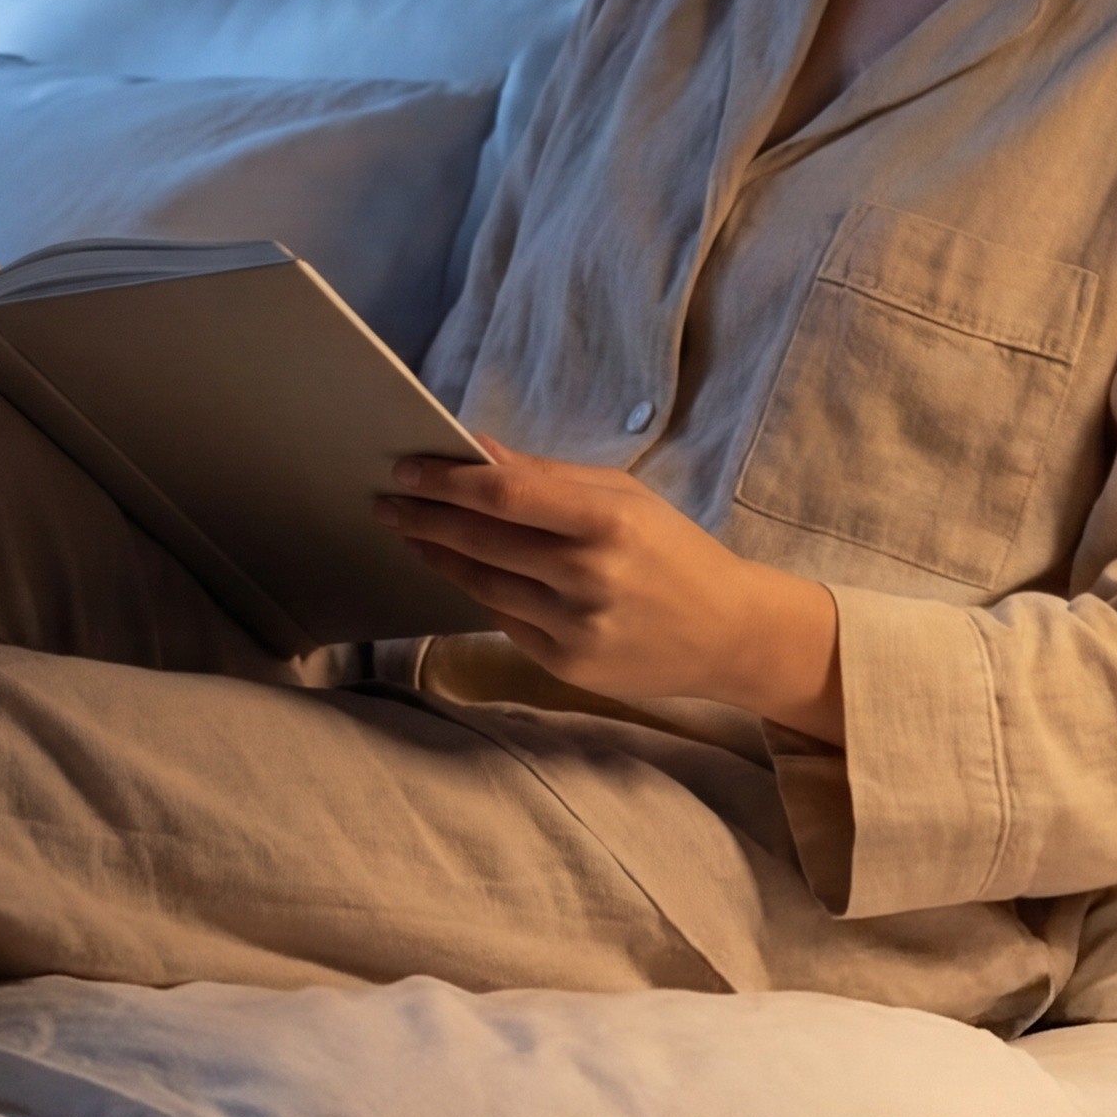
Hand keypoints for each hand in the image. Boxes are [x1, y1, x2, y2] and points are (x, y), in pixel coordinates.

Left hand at [376, 446, 844, 739]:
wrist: (729, 634)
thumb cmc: (675, 552)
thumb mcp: (625, 498)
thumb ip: (548, 477)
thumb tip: (477, 450)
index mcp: (607, 522)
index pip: (505, 495)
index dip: (446, 481)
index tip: (406, 469)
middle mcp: (588, 577)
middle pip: (481, 541)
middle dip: (425, 518)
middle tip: (387, 501)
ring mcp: (575, 628)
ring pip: (483, 585)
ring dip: (440, 556)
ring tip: (413, 534)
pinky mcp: (567, 665)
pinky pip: (505, 622)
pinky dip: (481, 593)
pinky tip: (463, 571)